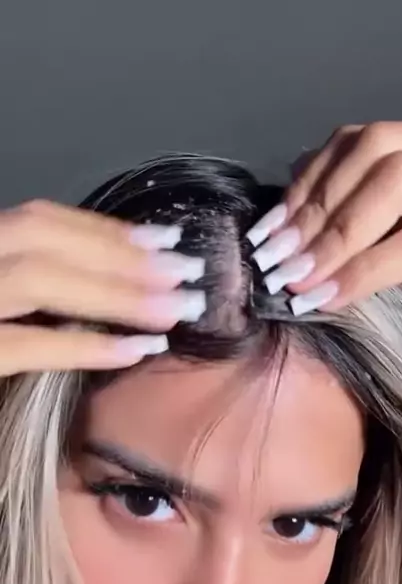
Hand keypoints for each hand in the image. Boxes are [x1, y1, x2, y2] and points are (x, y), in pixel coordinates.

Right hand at [0, 199, 205, 375]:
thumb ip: (35, 292)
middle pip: (39, 238)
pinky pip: (23, 346)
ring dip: (115, 290)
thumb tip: (116, 282)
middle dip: (118, 254)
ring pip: (34, 279)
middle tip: (187, 272)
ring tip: (175, 307)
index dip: (102, 229)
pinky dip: (83, 345)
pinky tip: (135, 349)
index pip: (35, 220)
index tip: (162, 239)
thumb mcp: (6, 307)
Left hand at [247, 122, 401, 334]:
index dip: (309, 181)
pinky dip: (363, 272)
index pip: (364, 139)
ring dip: (334, 233)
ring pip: (398, 178)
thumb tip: (291, 217)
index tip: (269, 231)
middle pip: (378, 145)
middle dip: (315, 204)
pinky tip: (328, 300)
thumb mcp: (401, 245)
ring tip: (297, 280)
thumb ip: (362, 221)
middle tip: (276, 259)